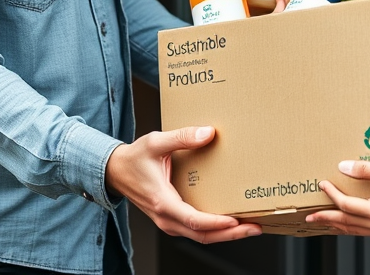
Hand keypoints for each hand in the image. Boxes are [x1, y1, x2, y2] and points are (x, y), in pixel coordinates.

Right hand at [106, 126, 261, 242]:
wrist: (115, 171)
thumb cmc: (134, 158)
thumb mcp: (156, 142)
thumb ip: (182, 137)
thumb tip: (208, 133)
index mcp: (162, 201)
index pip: (194, 220)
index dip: (216, 223)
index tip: (235, 220)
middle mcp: (166, 217)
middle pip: (202, 235)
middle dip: (231, 234)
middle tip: (254, 227)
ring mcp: (168, 221)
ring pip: (200, 236)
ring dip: (225, 234)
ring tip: (248, 226)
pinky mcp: (171, 219)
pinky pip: (195, 230)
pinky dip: (214, 230)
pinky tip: (229, 222)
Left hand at [305, 160, 369, 239]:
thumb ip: (366, 170)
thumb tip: (343, 167)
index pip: (346, 206)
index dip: (332, 195)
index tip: (322, 185)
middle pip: (347, 224)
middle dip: (327, 219)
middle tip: (310, 217)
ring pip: (357, 231)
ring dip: (340, 225)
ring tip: (327, 222)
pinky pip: (369, 232)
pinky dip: (356, 227)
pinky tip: (353, 222)